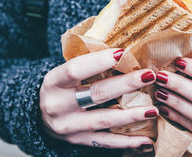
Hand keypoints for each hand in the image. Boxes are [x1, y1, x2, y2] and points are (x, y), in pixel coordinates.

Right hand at [39, 48, 157, 149]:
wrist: (37, 116)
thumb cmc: (60, 87)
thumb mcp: (64, 72)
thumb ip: (88, 62)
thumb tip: (123, 49)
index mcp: (53, 82)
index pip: (75, 69)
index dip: (99, 61)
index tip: (123, 52)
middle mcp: (58, 106)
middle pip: (97, 94)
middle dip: (126, 84)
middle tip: (149, 76)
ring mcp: (69, 127)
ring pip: (105, 120)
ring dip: (132, 115)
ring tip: (154, 109)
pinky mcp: (78, 141)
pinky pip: (107, 142)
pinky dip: (128, 142)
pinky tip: (146, 140)